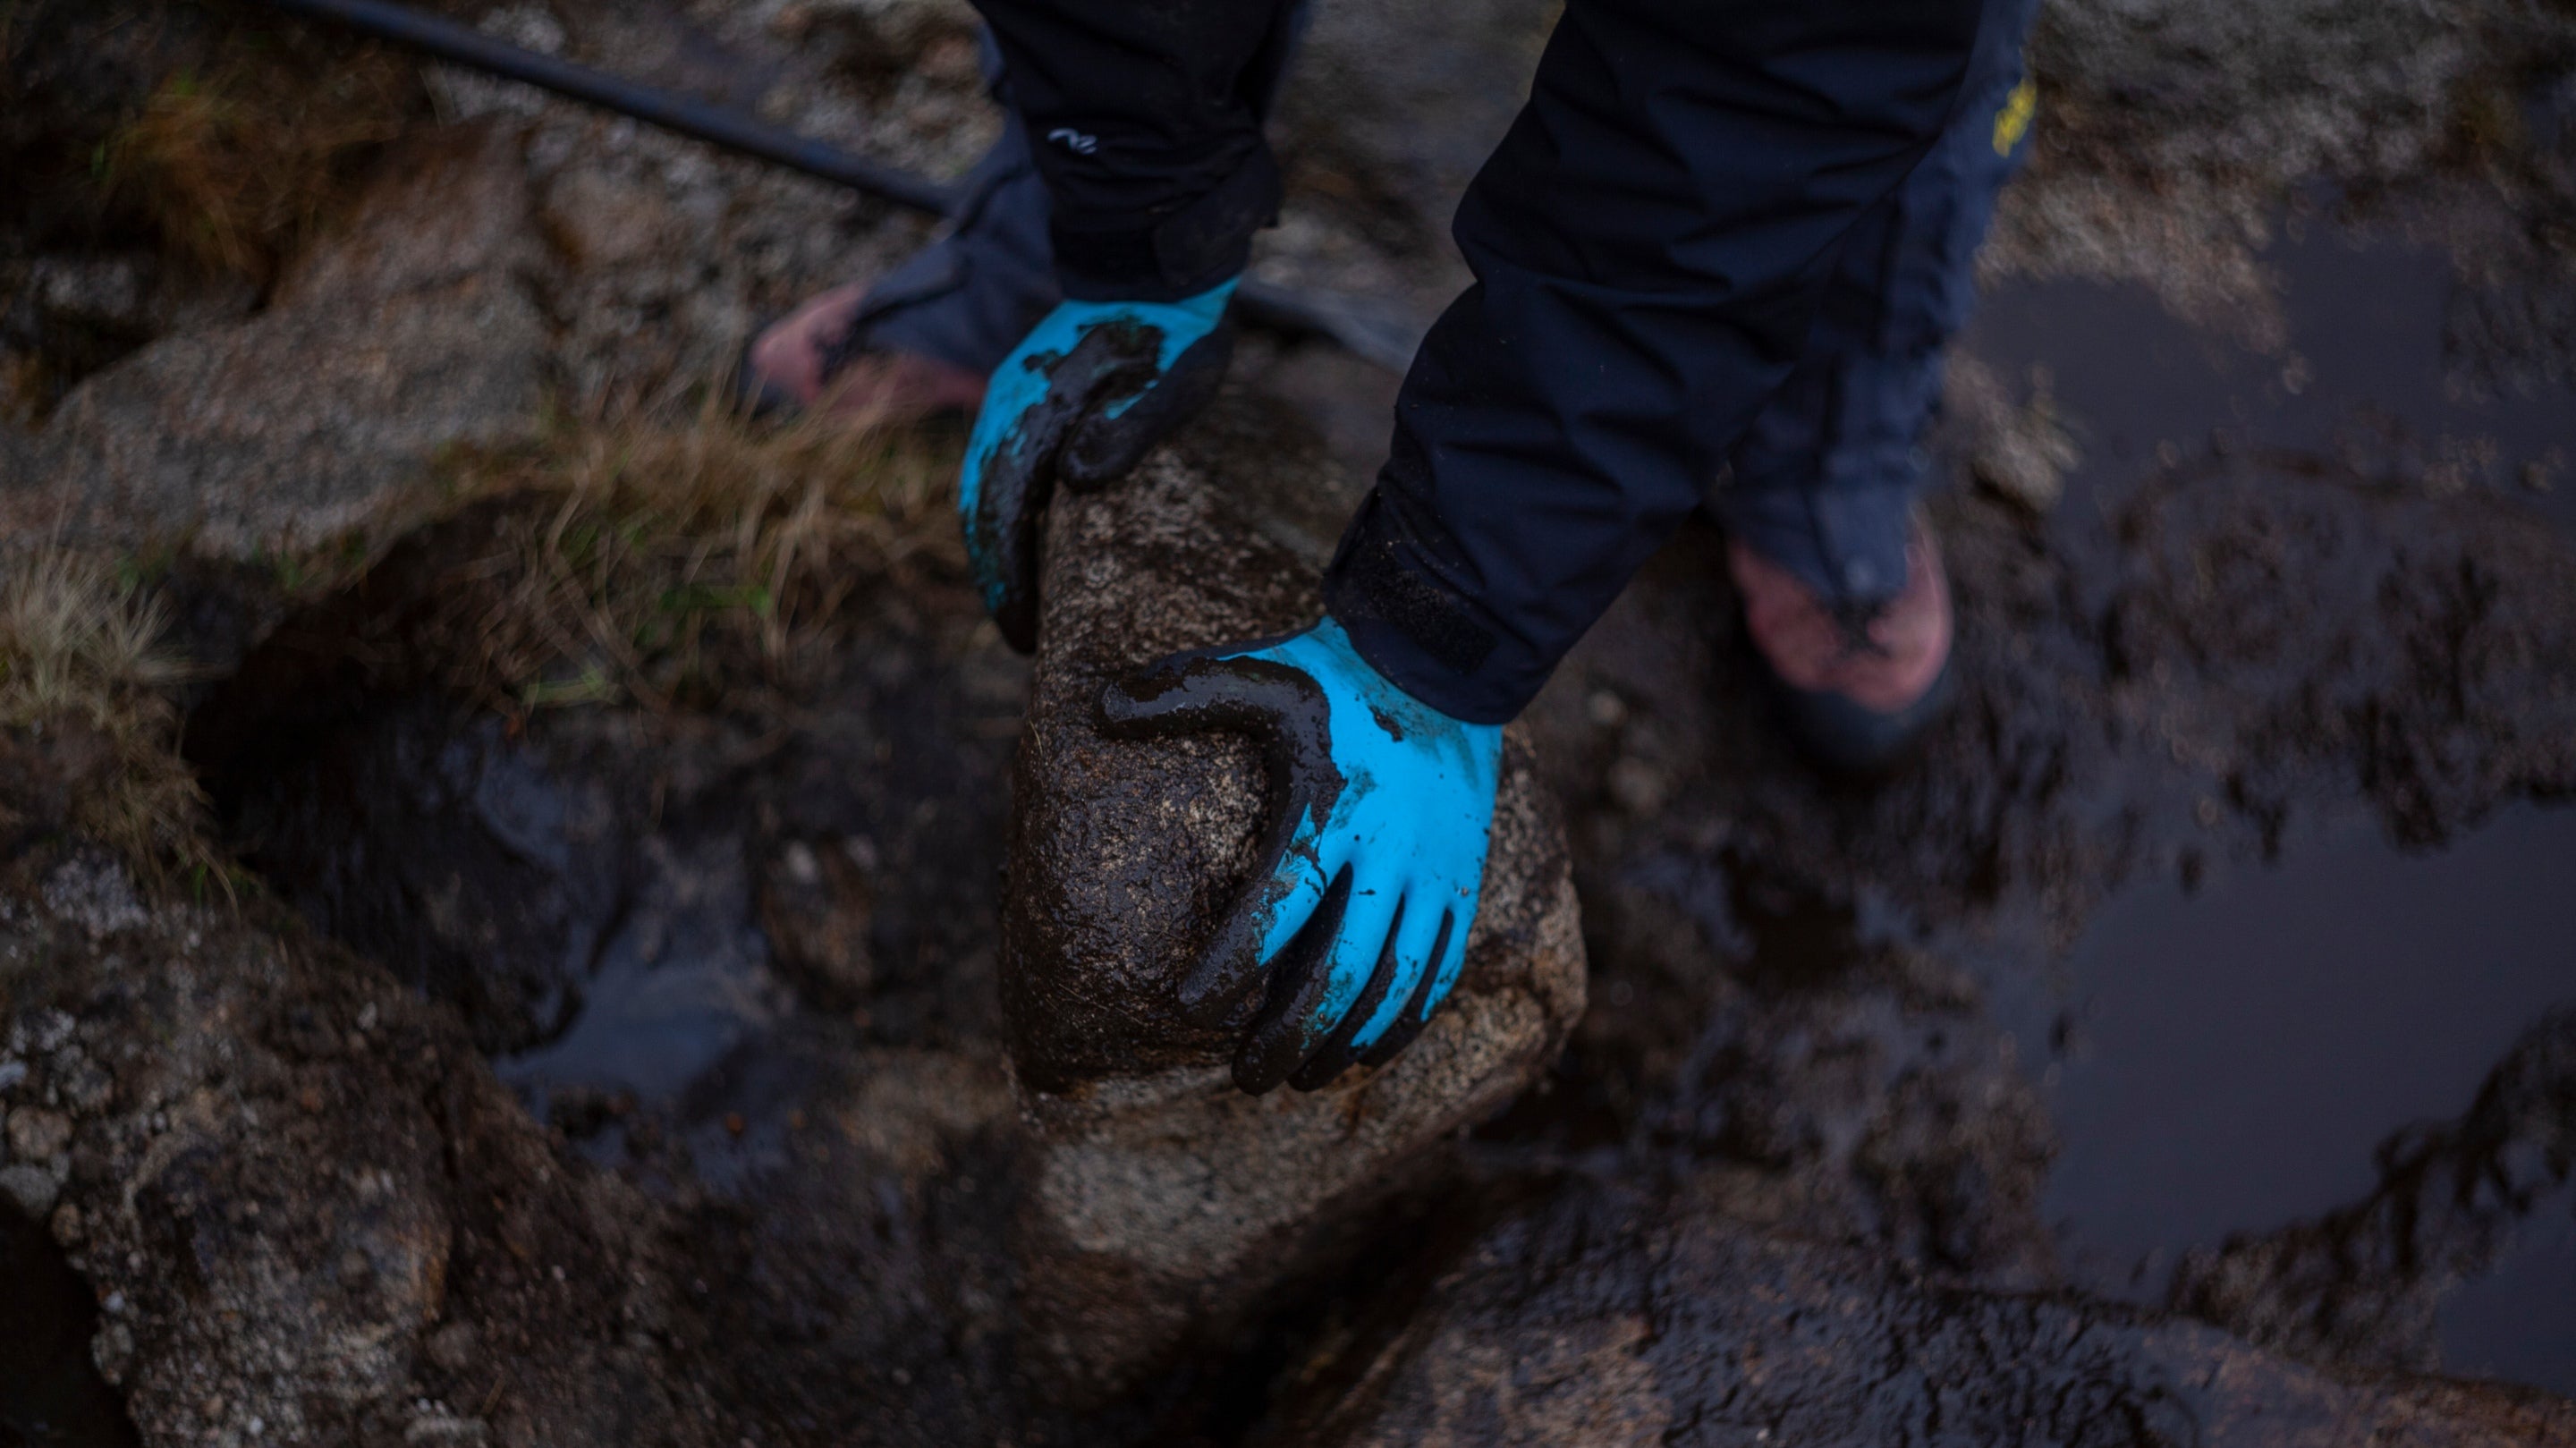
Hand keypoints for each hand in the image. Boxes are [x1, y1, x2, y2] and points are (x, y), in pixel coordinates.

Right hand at [960, 281, 1236, 650]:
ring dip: (995, 548)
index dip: (1008, 578)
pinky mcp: (1026, 399)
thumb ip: (1127, 430)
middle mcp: (1011, 409)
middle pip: (981, 508)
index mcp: (1039, 413)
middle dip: (996, 576)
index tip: (1023, 633)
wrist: (1153, 268)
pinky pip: (999, 468)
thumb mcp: (1170, 385)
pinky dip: (1002, 515)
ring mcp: (1013, 403)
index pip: (1002, 510)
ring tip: (1018, 604)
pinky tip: (1027, 543)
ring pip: (984, 489)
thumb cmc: (1173, 334)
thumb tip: (1073, 478)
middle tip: (1020, 636)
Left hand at [1098, 616, 1501, 1092]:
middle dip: (1291, 1033)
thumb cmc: (1334, 676)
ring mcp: (1434, 872)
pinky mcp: (1462, 881)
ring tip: (1301, 1079)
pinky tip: (1365, 1055)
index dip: (1234, 965)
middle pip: (1342, 967)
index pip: (1280, 904)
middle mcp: (1390, 851)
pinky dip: (1404, 1023)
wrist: (1445, 663)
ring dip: (1348, 1041)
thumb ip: (1180, 692)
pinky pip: (1439, 970)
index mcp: (1332, 808)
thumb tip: (1099, 708)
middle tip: (1245, 1076)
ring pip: (1396, 982)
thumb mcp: (1258, 673)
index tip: (1189, 1011)